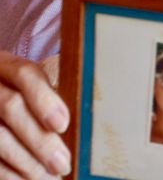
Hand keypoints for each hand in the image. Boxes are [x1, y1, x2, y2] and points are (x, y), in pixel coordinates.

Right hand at [0, 52, 69, 178]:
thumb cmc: (26, 96)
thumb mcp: (36, 87)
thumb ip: (53, 98)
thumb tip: (84, 123)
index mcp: (6, 65)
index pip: (24, 73)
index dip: (44, 99)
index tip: (62, 124)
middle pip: (11, 107)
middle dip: (40, 140)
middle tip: (62, 164)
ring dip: (26, 163)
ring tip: (51, 178)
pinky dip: (9, 174)